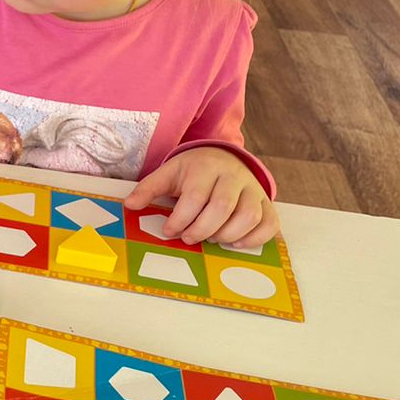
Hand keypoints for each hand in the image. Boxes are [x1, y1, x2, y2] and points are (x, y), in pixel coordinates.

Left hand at [124, 147, 278, 247]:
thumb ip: (149, 188)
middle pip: (221, 208)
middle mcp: (233, 176)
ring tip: (210, 239)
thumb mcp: (168, 172)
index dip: (181, 219)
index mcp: (206, 167)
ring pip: (248, 216)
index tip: (169, 230)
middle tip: (188, 238)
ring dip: (227, 234)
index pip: (195, 197)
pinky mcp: (266, 202)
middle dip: (201, 229)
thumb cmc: (193, 170)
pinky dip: (254, 238)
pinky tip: (234, 243)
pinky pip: (269, 223)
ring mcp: (253, 189)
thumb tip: (129, 205)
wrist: (224, 156)